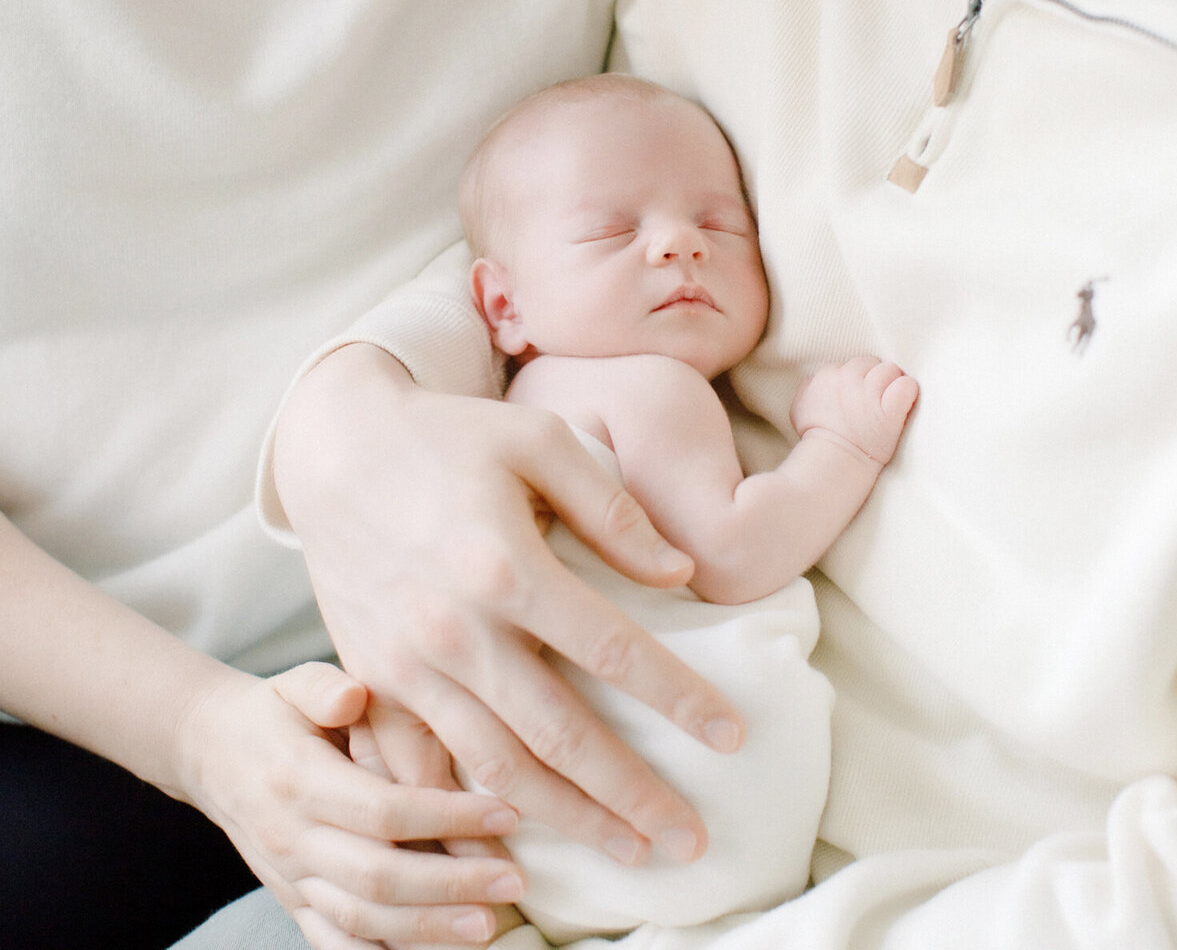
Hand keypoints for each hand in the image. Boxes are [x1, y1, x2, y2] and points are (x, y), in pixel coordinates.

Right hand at [176, 661, 525, 947]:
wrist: (210, 753)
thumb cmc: (271, 712)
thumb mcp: (292, 683)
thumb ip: (323, 686)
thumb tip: (354, 694)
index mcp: (301, 782)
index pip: (384, 811)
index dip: (448, 816)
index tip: (507, 813)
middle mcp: (294, 839)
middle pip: (379, 877)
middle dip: (451, 885)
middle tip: (514, 882)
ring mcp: (291, 879)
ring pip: (361, 921)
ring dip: (427, 930)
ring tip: (488, 926)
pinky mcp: (292, 901)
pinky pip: (335, 943)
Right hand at [274, 344, 744, 866]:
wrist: (336, 446)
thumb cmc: (450, 435)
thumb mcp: (539, 440)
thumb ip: (612, 510)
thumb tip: (680, 575)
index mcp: (505, 564)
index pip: (613, 650)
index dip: (678, 699)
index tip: (731, 736)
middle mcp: (455, 628)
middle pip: (559, 735)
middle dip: (632, 795)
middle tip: (691, 841)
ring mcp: (407, 665)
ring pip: (496, 770)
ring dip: (568, 821)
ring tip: (628, 851)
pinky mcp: (373, 681)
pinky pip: (421, 769)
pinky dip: (465, 817)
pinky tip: (512, 845)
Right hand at [790, 355, 918, 466]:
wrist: (831, 462)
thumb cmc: (817, 438)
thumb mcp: (800, 406)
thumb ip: (810, 386)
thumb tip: (818, 380)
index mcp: (828, 375)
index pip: (853, 364)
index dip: (859, 380)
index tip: (859, 398)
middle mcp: (848, 378)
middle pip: (872, 362)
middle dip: (875, 378)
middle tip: (875, 400)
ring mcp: (870, 393)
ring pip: (891, 369)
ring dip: (892, 383)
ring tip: (888, 402)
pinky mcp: (890, 410)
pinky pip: (906, 386)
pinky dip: (907, 392)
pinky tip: (903, 402)